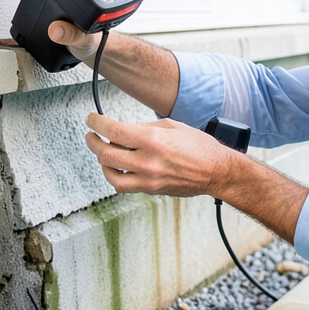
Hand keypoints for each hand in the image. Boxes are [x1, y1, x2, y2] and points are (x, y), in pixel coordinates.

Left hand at [85, 113, 231, 197]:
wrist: (216, 172)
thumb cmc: (200, 148)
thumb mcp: (173, 126)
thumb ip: (145, 128)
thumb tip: (126, 129)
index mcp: (153, 141)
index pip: (114, 131)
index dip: (97, 123)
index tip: (92, 120)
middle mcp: (148, 162)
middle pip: (106, 154)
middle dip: (93, 142)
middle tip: (92, 136)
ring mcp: (148, 179)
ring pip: (111, 175)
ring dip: (102, 162)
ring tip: (104, 152)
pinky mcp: (151, 190)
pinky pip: (124, 186)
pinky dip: (116, 175)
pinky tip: (119, 167)